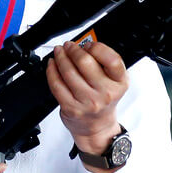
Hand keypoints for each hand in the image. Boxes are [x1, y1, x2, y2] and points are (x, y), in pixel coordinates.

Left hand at [46, 39, 127, 164]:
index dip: (97, 48)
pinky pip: (56, 85)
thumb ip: (104, 63)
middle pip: (85, 63)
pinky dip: (51, 71)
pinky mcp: (71, 108)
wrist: (97, 127)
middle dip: (73, 50)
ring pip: (68, 72)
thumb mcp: (114, 81)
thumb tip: (83, 44)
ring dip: (60, 58)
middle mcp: (105, 93)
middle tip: (68, 46)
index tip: (88, 45)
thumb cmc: (104, 100)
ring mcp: (87, 102)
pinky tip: (52, 65)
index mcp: (119, 83)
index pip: (112, 59)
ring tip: (59, 52)